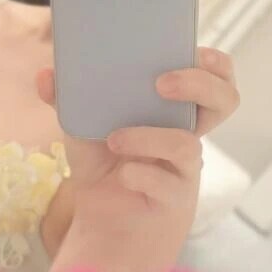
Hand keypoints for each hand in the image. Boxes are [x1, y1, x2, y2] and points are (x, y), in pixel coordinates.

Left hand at [35, 47, 238, 229]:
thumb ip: (68, 100)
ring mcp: (184, 168)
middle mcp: (188, 134)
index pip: (216, 77)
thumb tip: (46, 76)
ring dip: (149, 137)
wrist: (105, 221)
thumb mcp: (83, 127)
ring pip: (188, 145)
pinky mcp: (174, 199)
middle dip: (199, 85)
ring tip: (114, 139)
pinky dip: (139, 175)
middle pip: (226, 101)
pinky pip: (167, 184)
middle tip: (161, 84)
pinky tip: (121, 175)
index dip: (214, 63)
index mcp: (175, 110)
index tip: (194, 50)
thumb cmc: (105, 164)